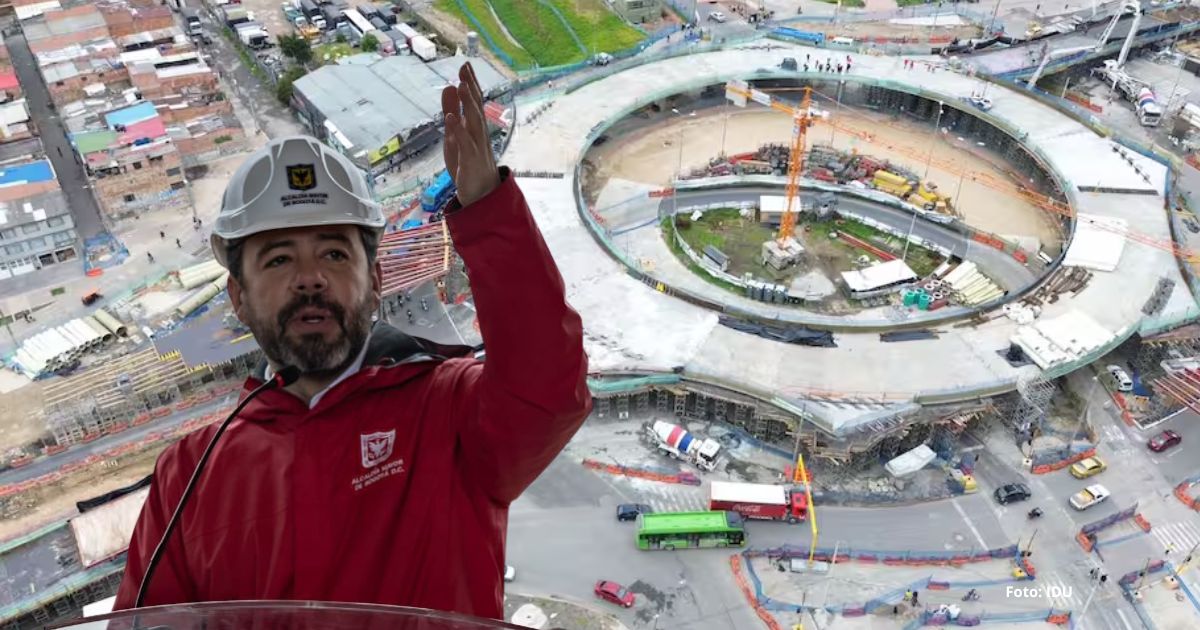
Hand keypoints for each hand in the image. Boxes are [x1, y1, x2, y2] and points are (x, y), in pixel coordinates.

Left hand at [441, 63, 499, 206]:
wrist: (480, 194)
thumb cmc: (468, 162)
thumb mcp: (455, 133)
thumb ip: (452, 111)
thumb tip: (450, 86)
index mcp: (475, 126)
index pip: (474, 101)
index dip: (470, 83)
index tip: (465, 64)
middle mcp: (478, 134)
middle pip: (476, 107)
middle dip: (470, 88)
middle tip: (464, 69)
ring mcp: (476, 147)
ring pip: (474, 122)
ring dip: (467, 104)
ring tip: (460, 86)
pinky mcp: (470, 161)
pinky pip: (465, 143)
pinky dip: (458, 130)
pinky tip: (451, 118)